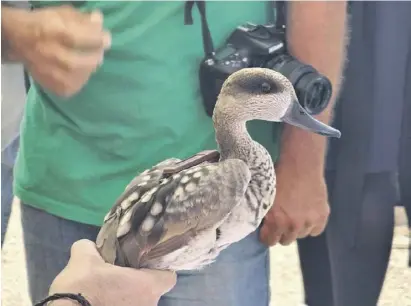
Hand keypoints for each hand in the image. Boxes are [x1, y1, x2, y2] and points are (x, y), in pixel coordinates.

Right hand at [2, 5, 110, 96]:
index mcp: (57, 32)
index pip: (88, 39)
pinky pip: (75, 87)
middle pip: (88, 63)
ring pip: (83, 76)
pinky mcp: (53, 86)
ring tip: (87, 61)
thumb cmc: (45, 25)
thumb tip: (99, 22)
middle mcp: (54, 55)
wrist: (18, 40)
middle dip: (96, 55)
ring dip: (89, 68)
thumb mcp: (63, 14)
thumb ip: (84, 19)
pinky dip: (80, 79)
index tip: (105, 39)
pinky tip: (77, 72)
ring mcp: (53, 74)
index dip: (101, 39)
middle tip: (98, 52)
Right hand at [49, 239, 176, 305]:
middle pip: (153, 290)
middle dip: (140, 283)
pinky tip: (103, 300)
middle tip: (123, 273)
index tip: (147, 263)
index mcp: (147, 286)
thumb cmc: (82, 287)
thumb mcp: (83, 258)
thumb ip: (90, 247)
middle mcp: (149, 305)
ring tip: (110, 288)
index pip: (169, 277)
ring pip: (140, 303)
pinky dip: (120, 304)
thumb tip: (88, 246)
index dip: (161, 269)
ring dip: (129, 296)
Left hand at [260, 163, 329, 245]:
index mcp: (276, 221)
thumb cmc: (278, 176)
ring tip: (294, 215)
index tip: (266, 229)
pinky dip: (310, 225)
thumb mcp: (264, 197)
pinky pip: (315, 230)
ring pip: (300, 235)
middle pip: (285, 241)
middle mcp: (293, 226)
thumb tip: (260, 225)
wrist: (301, 164)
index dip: (266, 235)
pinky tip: (306, 215)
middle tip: (280, 220)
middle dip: (280, 232)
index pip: (269, 242)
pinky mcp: (322, 216)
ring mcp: (309, 222)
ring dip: (296, 229)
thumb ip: (263, 214)